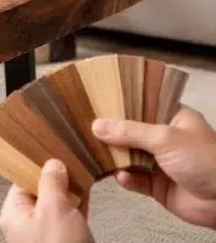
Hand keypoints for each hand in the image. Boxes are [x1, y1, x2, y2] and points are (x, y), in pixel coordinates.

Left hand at [0, 160, 93, 242]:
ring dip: (70, 185)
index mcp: (14, 213)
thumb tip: (52, 164)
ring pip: (57, 201)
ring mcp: (47, 231)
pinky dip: (79, 200)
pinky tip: (88, 184)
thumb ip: (51, 183)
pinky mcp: (66, 238)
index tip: (52, 147)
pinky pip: (70, 213)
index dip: (37, 163)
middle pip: (40, 189)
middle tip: (71, 151)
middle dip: (57, 173)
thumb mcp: (53, 209)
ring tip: (82, 163)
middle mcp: (27, 222)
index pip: (21, 179)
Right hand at [93, 107, 215, 229]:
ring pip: (129, 156)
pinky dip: (126, 179)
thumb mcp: (164, 138)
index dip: (119, 105)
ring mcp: (161, 162)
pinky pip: (135, 180)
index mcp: (172, 117)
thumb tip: (96, 125)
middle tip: (85, 129)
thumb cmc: (204, 160)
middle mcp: (165, 138)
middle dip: (111, 133)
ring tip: (95, 153)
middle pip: (131, 132)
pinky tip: (120, 176)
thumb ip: (129, 131)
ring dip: (115, 157)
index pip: (141, 106)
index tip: (94, 103)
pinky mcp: (158, 186)